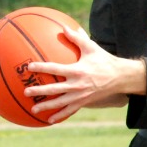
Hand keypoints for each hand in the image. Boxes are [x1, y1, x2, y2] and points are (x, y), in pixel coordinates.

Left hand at [22, 27, 140, 122]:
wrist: (120, 77)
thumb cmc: (104, 60)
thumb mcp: (91, 47)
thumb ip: (76, 38)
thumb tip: (64, 26)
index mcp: (77, 70)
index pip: (55, 69)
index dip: (42, 68)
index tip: (29, 67)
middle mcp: (77, 84)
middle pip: (54, 89)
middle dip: (39, 91)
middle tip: (26, 92)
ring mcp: (80, 95)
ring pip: (60, 103)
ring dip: (46, 106)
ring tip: (34, 109)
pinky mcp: (84, 102)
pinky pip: (70, 110)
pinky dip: (60, 115)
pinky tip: (50, 120)